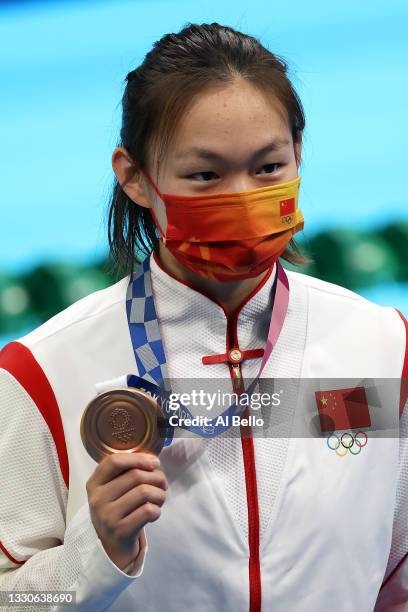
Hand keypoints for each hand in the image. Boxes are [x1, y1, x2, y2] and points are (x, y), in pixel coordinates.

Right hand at [86, 451, 166, 570]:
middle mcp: (97, 499)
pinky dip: (157, 510)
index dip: (138, 458)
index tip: (154, 462)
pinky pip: (148, 511)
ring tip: (160, 498)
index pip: (114, 461)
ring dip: (160, 494)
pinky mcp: (120, 531)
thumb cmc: (116, 509)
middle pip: (135, 476)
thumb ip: (125, 472)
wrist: (109, 545)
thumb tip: (153, 461)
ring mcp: (107, 516)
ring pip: (144, 492)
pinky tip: (154, 512)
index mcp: (94, 483)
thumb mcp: (111, 489)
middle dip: (156, 477)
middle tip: (162, 483)